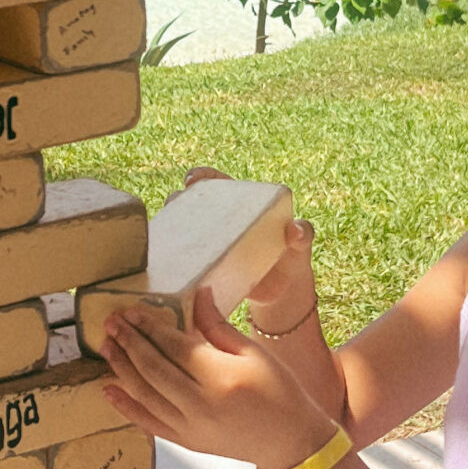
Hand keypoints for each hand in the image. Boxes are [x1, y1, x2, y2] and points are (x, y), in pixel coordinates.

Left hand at [99, 287, 336, 468]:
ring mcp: (191, 428)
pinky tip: (109, 388)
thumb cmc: (278, 391)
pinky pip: (149, 423)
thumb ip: (217, 326)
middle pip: (154, 369)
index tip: (132, 311)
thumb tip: (197, 294)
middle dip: (130, 343)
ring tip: (107, 346)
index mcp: (222, 377)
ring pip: (146, 395)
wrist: (290, 441)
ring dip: (123, 369)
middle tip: (111, 323)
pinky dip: (127, 407)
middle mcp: (201, 405)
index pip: (176, 347)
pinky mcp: (187, 443)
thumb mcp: (253, 352)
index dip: (151, 327)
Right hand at [179, 165, 317, 321]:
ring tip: (165, 235)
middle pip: (187, 204)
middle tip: (175, 206)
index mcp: (238, 205)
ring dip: (167, 230)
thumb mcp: (300, 244)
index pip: (213, 182)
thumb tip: (295, 229)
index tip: (192, 180)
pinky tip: (164, 265)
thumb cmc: (292, 257)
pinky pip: (181, 262)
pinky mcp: (202, 269)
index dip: (200, 176)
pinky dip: (170, 261)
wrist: (281, 291)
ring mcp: (207, 245)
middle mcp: (216, 222)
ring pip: (178, 231)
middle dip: (175, 201)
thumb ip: (303, 234)